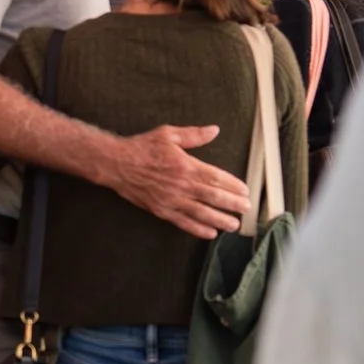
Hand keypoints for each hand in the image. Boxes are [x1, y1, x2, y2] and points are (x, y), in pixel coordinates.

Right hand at [103, 124, 249, 240]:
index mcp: (185, 166)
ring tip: (234, 225)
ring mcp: (172, 200)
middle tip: (246, 208)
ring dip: (220, 220)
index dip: (232, 185)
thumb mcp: (168, 134)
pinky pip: (183, 222)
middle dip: (232, 204)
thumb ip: (194, 135)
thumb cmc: (142, 147)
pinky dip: (198, 229)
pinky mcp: (162, 210)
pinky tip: (210, 233)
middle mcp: (181, 185)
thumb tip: (214, 130)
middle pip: (213, 197)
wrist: (117, 164)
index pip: (215, 178)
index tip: (245, 190)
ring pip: (201, 213)